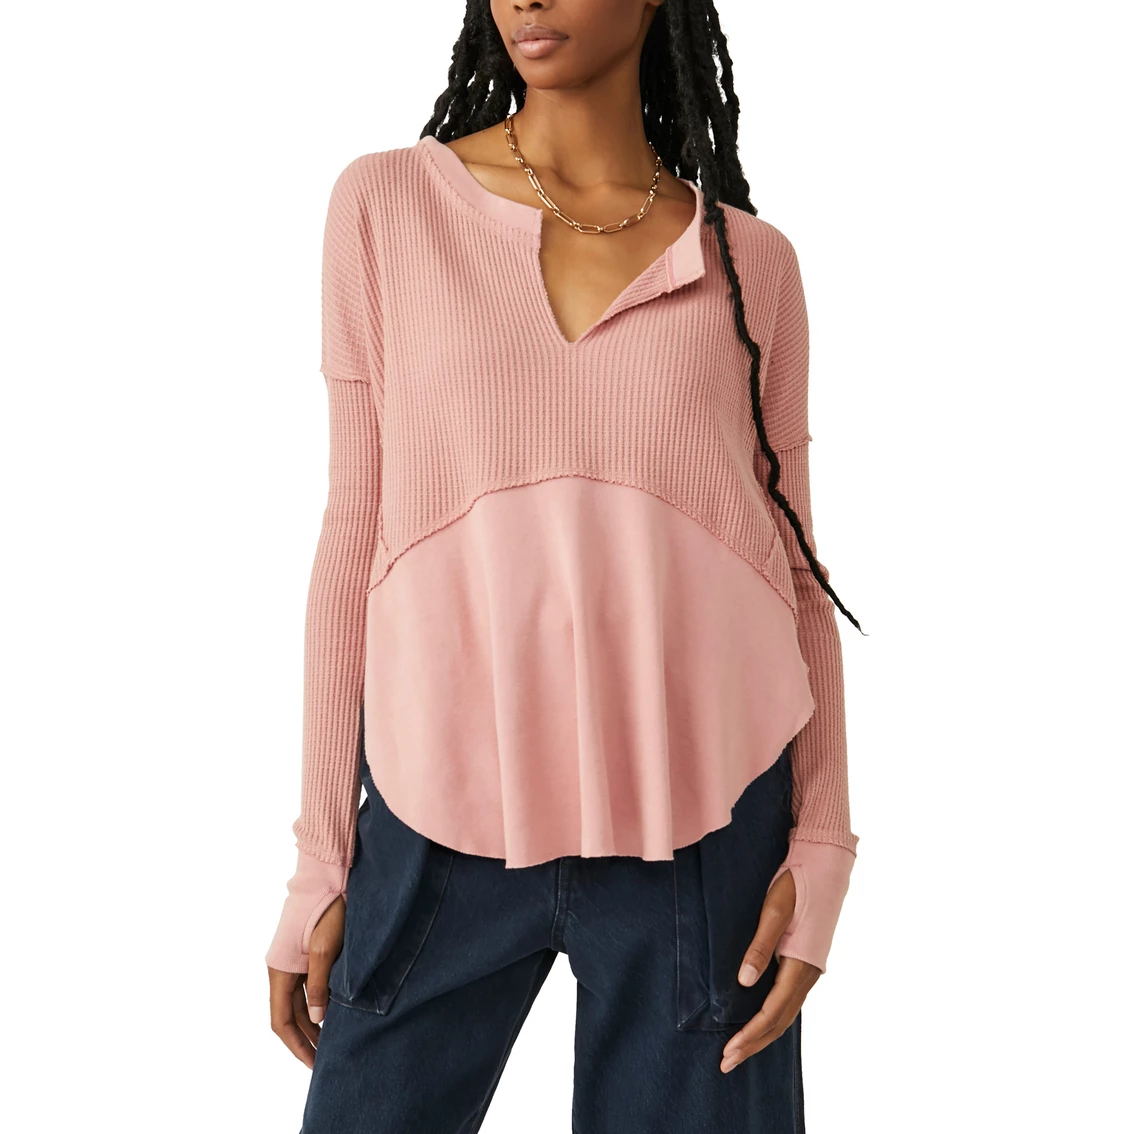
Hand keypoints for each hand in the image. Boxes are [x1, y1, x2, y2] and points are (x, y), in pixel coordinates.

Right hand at [268, 895, 345, 1067]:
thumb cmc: (326, 910)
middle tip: (326, 1060)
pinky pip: (309, 987)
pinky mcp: (308, 953)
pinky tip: (334, 1015)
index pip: (281, 1021)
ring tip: (331, 1043)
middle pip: (290, 1014)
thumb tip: (317, 1022)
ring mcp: (295, 961)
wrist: (328, 877)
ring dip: (313, 1023)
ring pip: (300, 1002)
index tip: (313, 1063)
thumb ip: (319, 987)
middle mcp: (283, 969)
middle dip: (306, 1039)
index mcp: (279, 970)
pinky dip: (318, 1004)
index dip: (296, 1044)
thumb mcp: (324, 950)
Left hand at [720, 868, 820, 1073]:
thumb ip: (760, 946)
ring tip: (737, 1050)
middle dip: (753, 1044)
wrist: (823, 864)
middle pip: (780, 1021)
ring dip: (762, 1034)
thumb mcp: (774, 910)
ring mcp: (807, 970)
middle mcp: (808, 973)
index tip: (728, 1051)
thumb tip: (744, 983)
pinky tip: (756, 1021)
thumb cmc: (796, 882)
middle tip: (726, 1063)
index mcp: (801, 964)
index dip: (750, 1034)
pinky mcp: (803, 962)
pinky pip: (787, 999)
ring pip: (785, 1013)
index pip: (773, 1012)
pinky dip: (771, 1017)